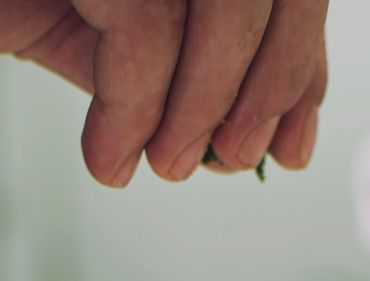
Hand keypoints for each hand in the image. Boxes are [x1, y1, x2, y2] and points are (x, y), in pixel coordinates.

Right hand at [0, 0, 328, 186]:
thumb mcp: (73, 25)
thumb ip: (149, 60)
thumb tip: (230, 137)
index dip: (296, 60)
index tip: (287, 148)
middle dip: (269, 82)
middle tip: (234, 162)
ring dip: (207, 102)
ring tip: (165, 166)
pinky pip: (143, 24)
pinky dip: (135, 105)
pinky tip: (104, 158)